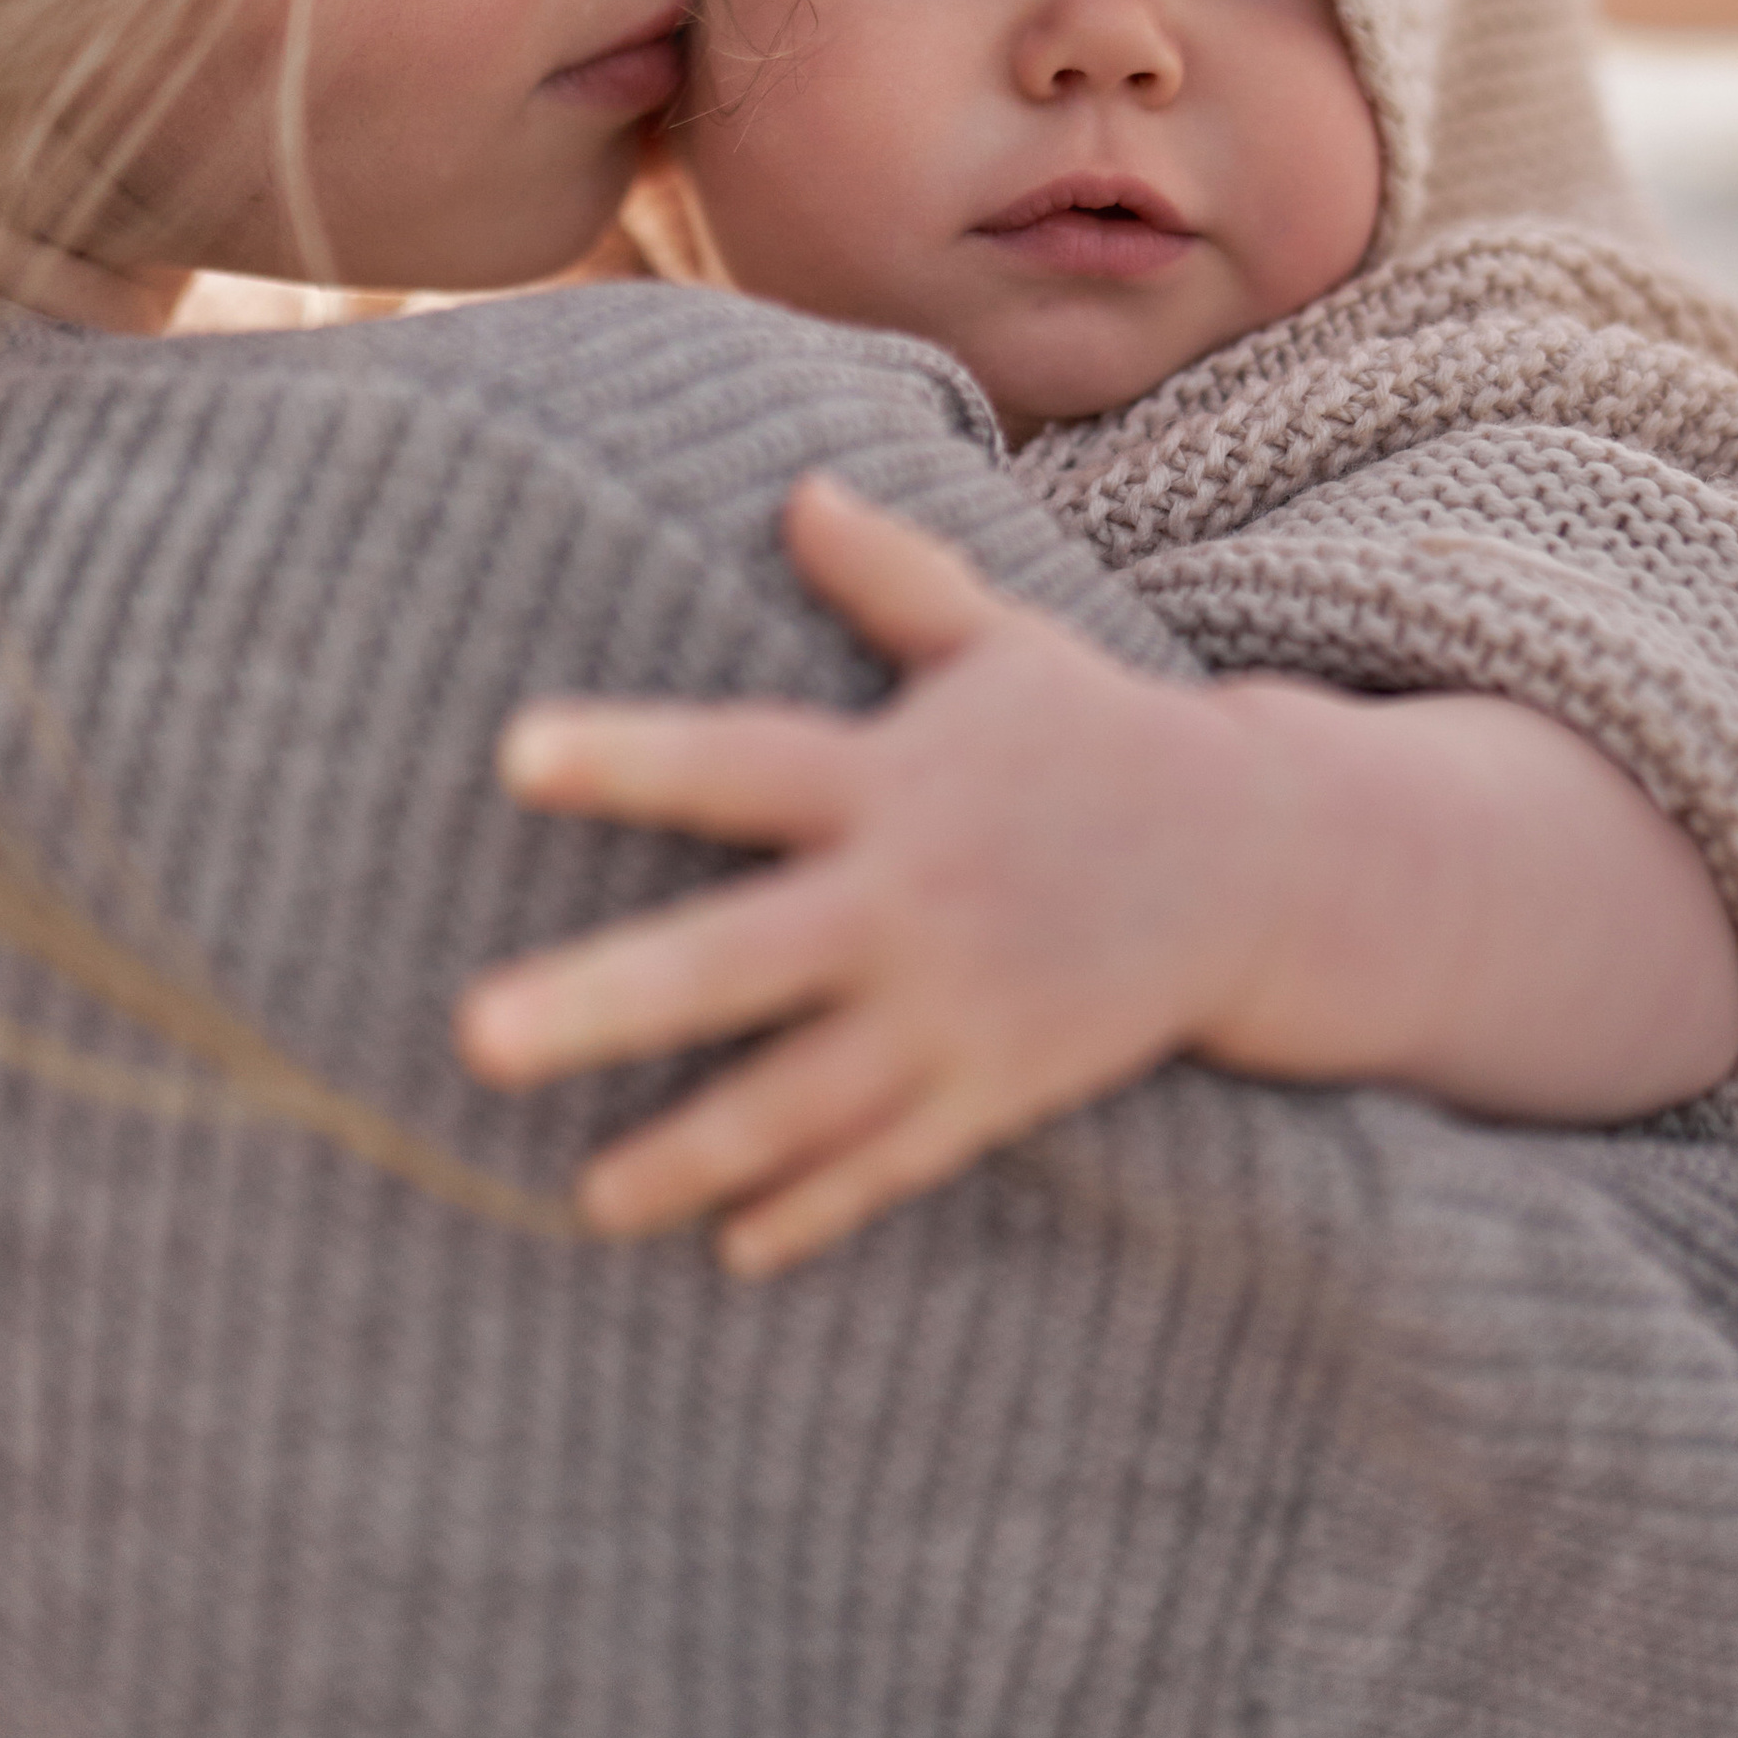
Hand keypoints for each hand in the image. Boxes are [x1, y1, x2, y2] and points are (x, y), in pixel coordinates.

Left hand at [454, 474, 1289, 1274]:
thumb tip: (798, 488)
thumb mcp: (1002, 641)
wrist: (1261, 864)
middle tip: (476, 1036)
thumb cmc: (1100, 735)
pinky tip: (730, 1250)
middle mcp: (913, 899)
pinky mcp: (1000, 1087)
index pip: (740, 764)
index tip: (514, 754)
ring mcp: (958, 1008)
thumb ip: (892, 577)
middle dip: (610, 1000)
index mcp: (895, 779)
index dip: (632, 758)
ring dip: (690, 1153)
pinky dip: (814, 1209)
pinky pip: (890, 1164)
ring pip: (801, 1099)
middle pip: (740, 957)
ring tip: (587, 1196)